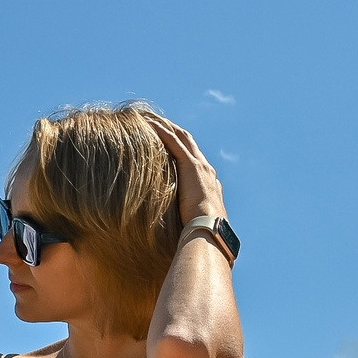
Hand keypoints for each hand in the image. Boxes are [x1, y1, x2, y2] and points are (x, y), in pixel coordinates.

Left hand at [144, 113, 225, 232]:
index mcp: (210, 185)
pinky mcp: (190, 166)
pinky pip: (173, 142)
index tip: (169, 145)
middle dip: (175, 131)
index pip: (195, 161)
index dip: (183, 150)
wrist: (210, 232)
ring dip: (166, 126)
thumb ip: (186, 225)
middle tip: (157, 123)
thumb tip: (178, 238)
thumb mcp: (195, 228)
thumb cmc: (202, 237)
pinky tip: (147, 124)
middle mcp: (208, 171)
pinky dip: (160, 131)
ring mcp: (200, 166)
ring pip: (182, 137)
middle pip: (190, 143)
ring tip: (149, 119)